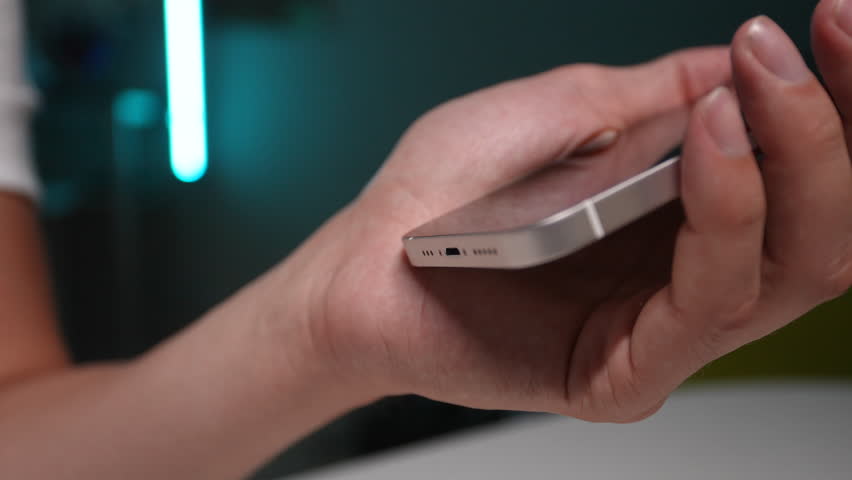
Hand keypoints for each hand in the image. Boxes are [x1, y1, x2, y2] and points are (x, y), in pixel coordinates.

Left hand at [287, 2, 851, 421]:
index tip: (833, 25)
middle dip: (826, 130)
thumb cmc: (447, 190)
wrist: (366, 263)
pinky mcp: (623, 373)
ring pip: (788, 269)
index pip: (797, 172)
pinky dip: (723, 216)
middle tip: (794, 52)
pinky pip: (705, 305)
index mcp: (679, 217)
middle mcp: (684, 275)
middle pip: (819, 225)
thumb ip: (654, 95)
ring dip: (786, 163)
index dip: (832, 103)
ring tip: (743, 93)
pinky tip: (705, 146)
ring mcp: (661, 330)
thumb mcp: (557, 112)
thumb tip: (738, 65)